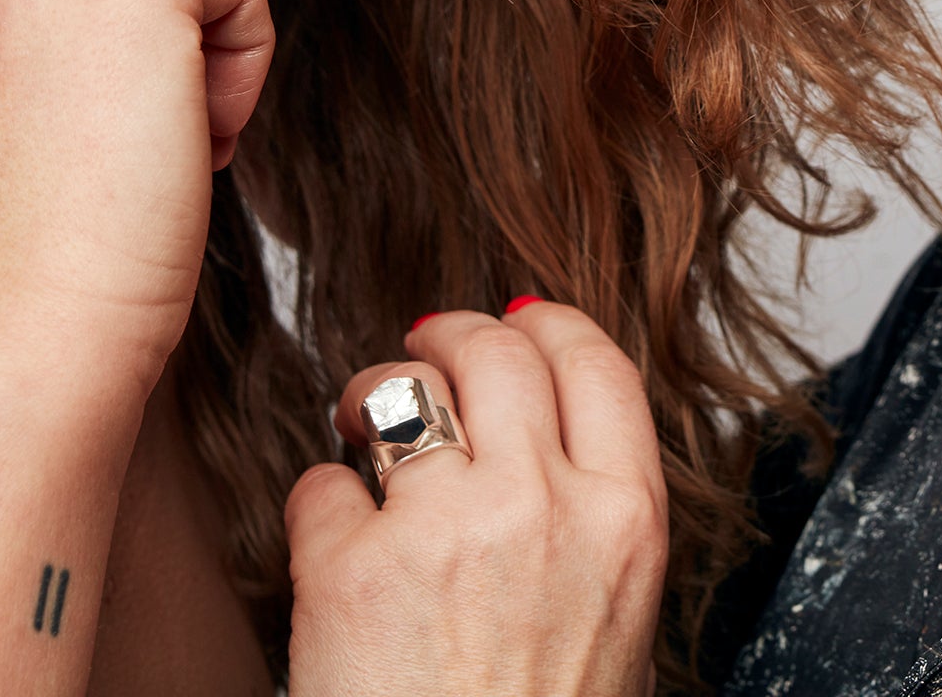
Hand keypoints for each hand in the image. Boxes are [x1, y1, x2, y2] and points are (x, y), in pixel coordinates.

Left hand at [285, 300, 666, 696]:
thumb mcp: (613, 619)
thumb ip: (589, 515)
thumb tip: (541, 423)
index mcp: (626, 521)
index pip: (596, 360)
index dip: (549, 326)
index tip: (519, 322)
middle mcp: (545, 506)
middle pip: (495, 349)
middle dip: (450, 337)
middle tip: (423, 348)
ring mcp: (448, 531)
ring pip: (402, 390)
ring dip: (371, 396)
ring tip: (359, 425)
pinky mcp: (353, 571)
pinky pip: (320, 487)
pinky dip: (315, 507)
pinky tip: (327, 548)